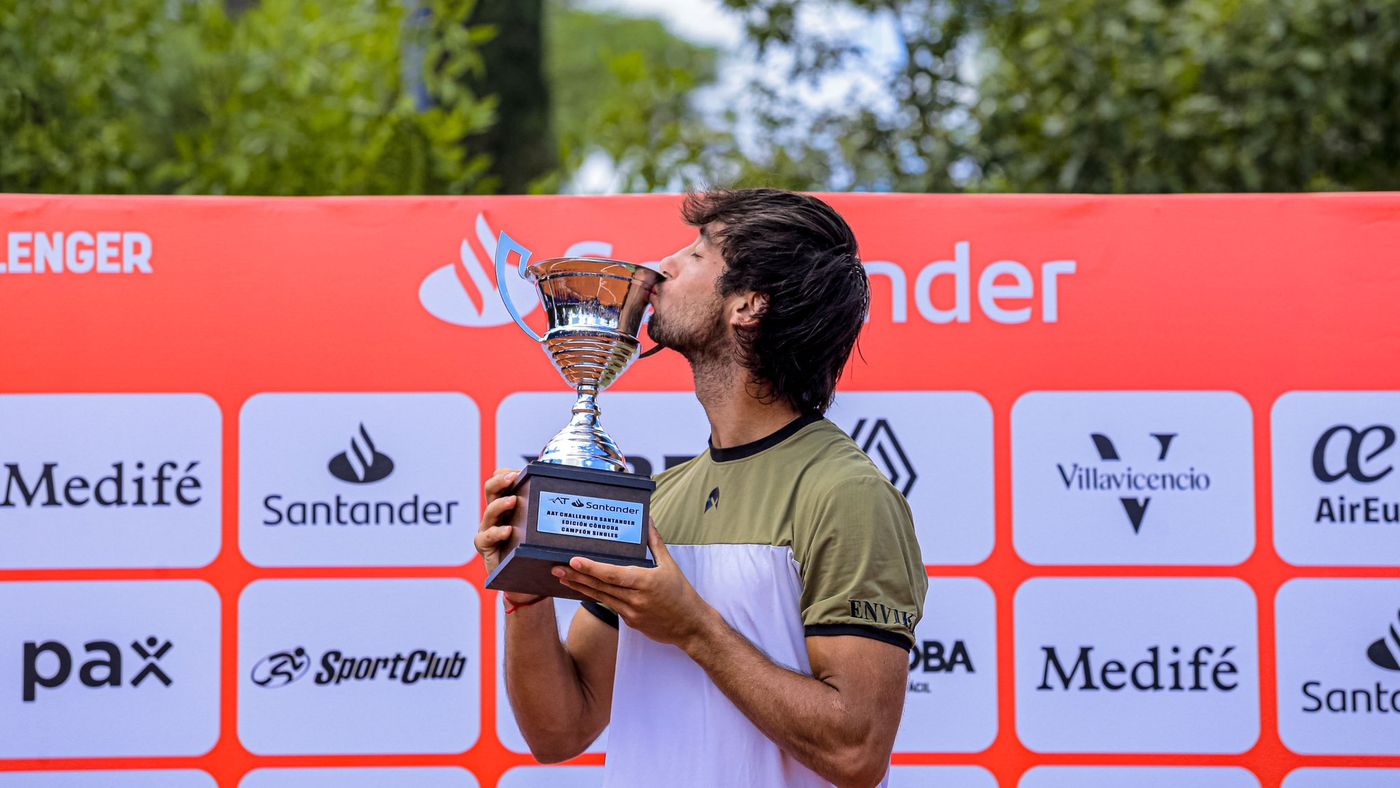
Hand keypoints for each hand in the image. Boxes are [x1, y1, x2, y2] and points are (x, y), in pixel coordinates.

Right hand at [475, 468, 541, 606]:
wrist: (524, 580)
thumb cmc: (533, 550)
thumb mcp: (541, 527)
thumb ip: (550, 511)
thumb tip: (572, 490)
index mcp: (508, 505)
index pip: (501, 481)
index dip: (507, 474)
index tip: (521, 471)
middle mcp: (495, 515)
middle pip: (490, 490)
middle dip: (500, 481)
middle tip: (513, 478)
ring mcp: (489, 530)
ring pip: (489, 512)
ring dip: (500, 505)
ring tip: (513, 501)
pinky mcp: (486, 547)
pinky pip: (487, 537)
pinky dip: (497, 532)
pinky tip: (507, 531)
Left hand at [553, 522, 718, 649]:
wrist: (690, 626)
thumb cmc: (682, 593)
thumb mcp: (670, 565)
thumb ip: (655, 542)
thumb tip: (647, 519)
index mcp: (645, 582)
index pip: (613, 574)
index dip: (591, 568)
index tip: (574, 561)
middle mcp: (635, 599)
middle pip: (600, 586)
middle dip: (577, 577)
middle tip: (556, 568)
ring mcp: (631, 613)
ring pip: (600, 597)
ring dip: (580, 587)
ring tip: (562, 577)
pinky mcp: (630, 622)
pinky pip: (609, 605)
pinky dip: (595, 596)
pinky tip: (582, 588)